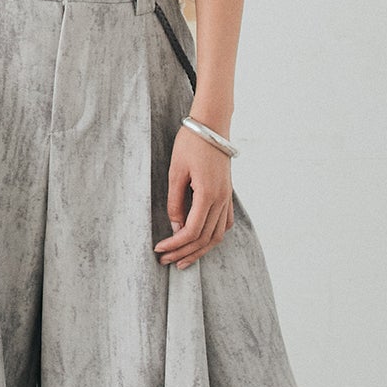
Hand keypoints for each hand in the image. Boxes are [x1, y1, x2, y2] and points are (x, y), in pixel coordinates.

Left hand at [153, 126, 234, 268]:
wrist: (211, 125)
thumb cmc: (190, 144)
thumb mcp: (175, 172)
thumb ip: (175, 202)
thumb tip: (175, 227)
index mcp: (208, 195)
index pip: (191, 231)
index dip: (174, 245)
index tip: (159, 250)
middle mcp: (221, 200)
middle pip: (205, 239)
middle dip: (184, 253)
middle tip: (165, 261)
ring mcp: (227, 198)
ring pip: (217, 236)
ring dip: (199, 251)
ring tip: (182, 261)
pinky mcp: (227, 194)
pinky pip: (224, 223)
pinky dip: (213, 237)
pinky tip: (201, 242)